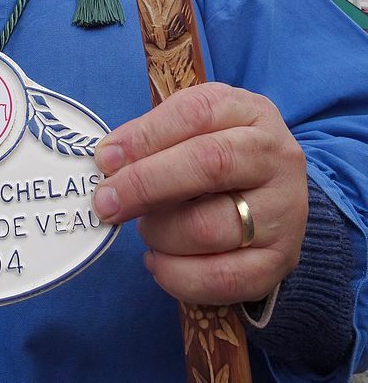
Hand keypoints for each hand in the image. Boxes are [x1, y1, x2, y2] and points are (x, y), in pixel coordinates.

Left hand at [92, 83, 307, 304]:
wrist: (273, 198)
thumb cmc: (219, 155)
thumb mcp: (194, 128)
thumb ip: (154, 137)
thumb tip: (108, 161)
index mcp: (251, 112)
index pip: (197, 113)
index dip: (146, 136)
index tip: (105, 159)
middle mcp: (276, 157)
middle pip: (209, 164)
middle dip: (145, 184)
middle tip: (106, 202)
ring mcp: (284, 211)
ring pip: (210, 227)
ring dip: (160, 232)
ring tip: (145, 229)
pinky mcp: (280, 261)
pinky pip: (222, 278)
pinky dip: (177, 275)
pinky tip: (158, 262)